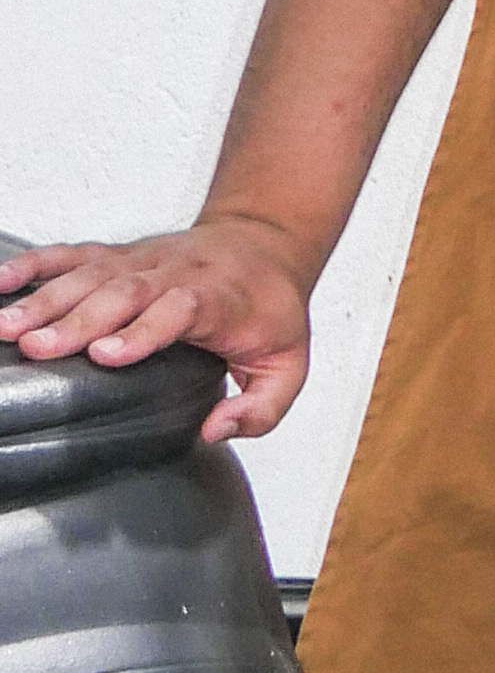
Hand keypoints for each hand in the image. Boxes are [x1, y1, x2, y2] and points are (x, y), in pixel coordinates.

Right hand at [0, 216, 318, 441]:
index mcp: (219, 300)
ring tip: (5, 326)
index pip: (180, 310)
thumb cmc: (270, 309)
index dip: (144, 330)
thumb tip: (216, 430)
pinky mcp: (119, 255)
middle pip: (124, 293)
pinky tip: (1, 282)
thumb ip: (260, 408)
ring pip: (92, 275)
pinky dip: (36, 265)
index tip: (105, 354)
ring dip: (46, 298)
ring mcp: (143, 262)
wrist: (265, 242)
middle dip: (78, 320)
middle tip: (35, 347)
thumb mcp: (289, 365)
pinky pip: (73, 254)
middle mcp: (176, 275)